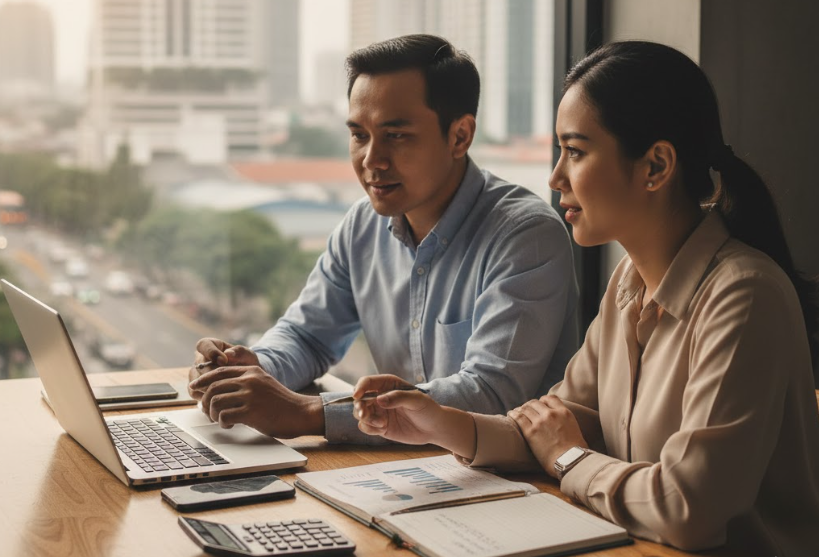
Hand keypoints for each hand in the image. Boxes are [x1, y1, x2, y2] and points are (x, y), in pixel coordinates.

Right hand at [188, 338, 259, 399]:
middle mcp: (199, 359)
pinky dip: (208, 396)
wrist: (246, 380)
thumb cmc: (246, 364)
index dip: (212, 353)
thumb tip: (228, 354)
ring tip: (228, 390)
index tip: (224, 361)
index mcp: (210, 345)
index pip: (203, 345)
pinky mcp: (195, 388)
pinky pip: (195, 393)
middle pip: (201, 367)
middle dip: (215, 375)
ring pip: (197, 382)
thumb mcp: (247, 355)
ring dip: (212, 387)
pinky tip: (221, 397)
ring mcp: (195, 374)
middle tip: (229, 380)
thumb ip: (239, 352)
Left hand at [189, 366, 323, 438]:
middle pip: (214, 387)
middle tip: (206, 410)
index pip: (219, 371)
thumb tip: (219, 390)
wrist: (301, 413)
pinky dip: (222, 422)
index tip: (194, 388)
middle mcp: (249, 381)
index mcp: (251, 372)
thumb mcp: (264, 384)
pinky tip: (230, 425)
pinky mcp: (251, 412)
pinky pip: (224, 416)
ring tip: (220, 419)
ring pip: (215, 401)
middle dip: (205, 400)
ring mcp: (250, 395)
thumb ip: (246, 383)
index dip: (203, 380)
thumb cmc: (282, 403)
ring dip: (213, 413)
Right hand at [353, 375, 441, 444]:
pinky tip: (383, 428)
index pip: (367, 382)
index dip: (360, 387)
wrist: (434, 428)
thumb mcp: (416, 399)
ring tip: (381, 424)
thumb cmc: (427, 408)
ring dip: (365, 419)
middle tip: (365, 414)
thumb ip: (398, 397)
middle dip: (359, 406)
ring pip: (360, 413)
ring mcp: (378, 412)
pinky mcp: (379, 426)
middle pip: (359, 399)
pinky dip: (369, 428)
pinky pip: (365, 427)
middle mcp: (380, 396)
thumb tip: (379, 400)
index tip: (357, 396)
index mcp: (387, 384)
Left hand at [508, 395, 587, 478]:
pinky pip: (518, 418)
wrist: (570, 461)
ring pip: (525, 408)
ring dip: (520, 409)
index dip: (542, 401)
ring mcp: (540, 422)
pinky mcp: (530, 432)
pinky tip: (510, 414)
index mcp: (564, 412)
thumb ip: (566, 421)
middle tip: (525, 410)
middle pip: (535, 402)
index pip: (550, 398)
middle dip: (529, 405)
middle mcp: (551, 414)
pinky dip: (513, 414)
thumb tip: (562, 425)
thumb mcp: (575, 429)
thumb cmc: (576, 451)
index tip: (539, 405)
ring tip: (516, 412)